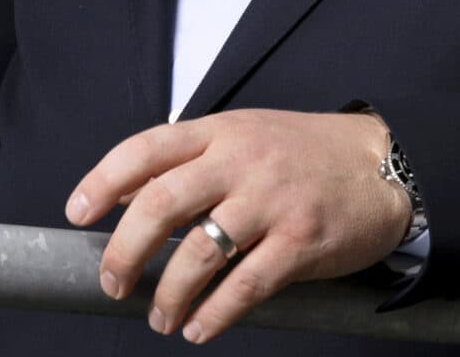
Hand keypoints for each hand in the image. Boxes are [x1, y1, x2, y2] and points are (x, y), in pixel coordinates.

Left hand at [65, 108, 411, 343]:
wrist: (382, 164)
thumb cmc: (306, 153)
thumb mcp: (245, 136)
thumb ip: (191, 161)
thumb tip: (124, 193)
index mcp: (220, 132)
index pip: (145, 149)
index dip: (103, 181)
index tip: (77, 214)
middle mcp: (241, 161)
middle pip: (161, 203)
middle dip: (125, 251)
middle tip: (114, 283)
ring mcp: (272, 201)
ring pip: (200, 252)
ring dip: (170, 293)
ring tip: (160, 317)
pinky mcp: (301, 241)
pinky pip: (246, 285)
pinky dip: (215, 313)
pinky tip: (200, 327)